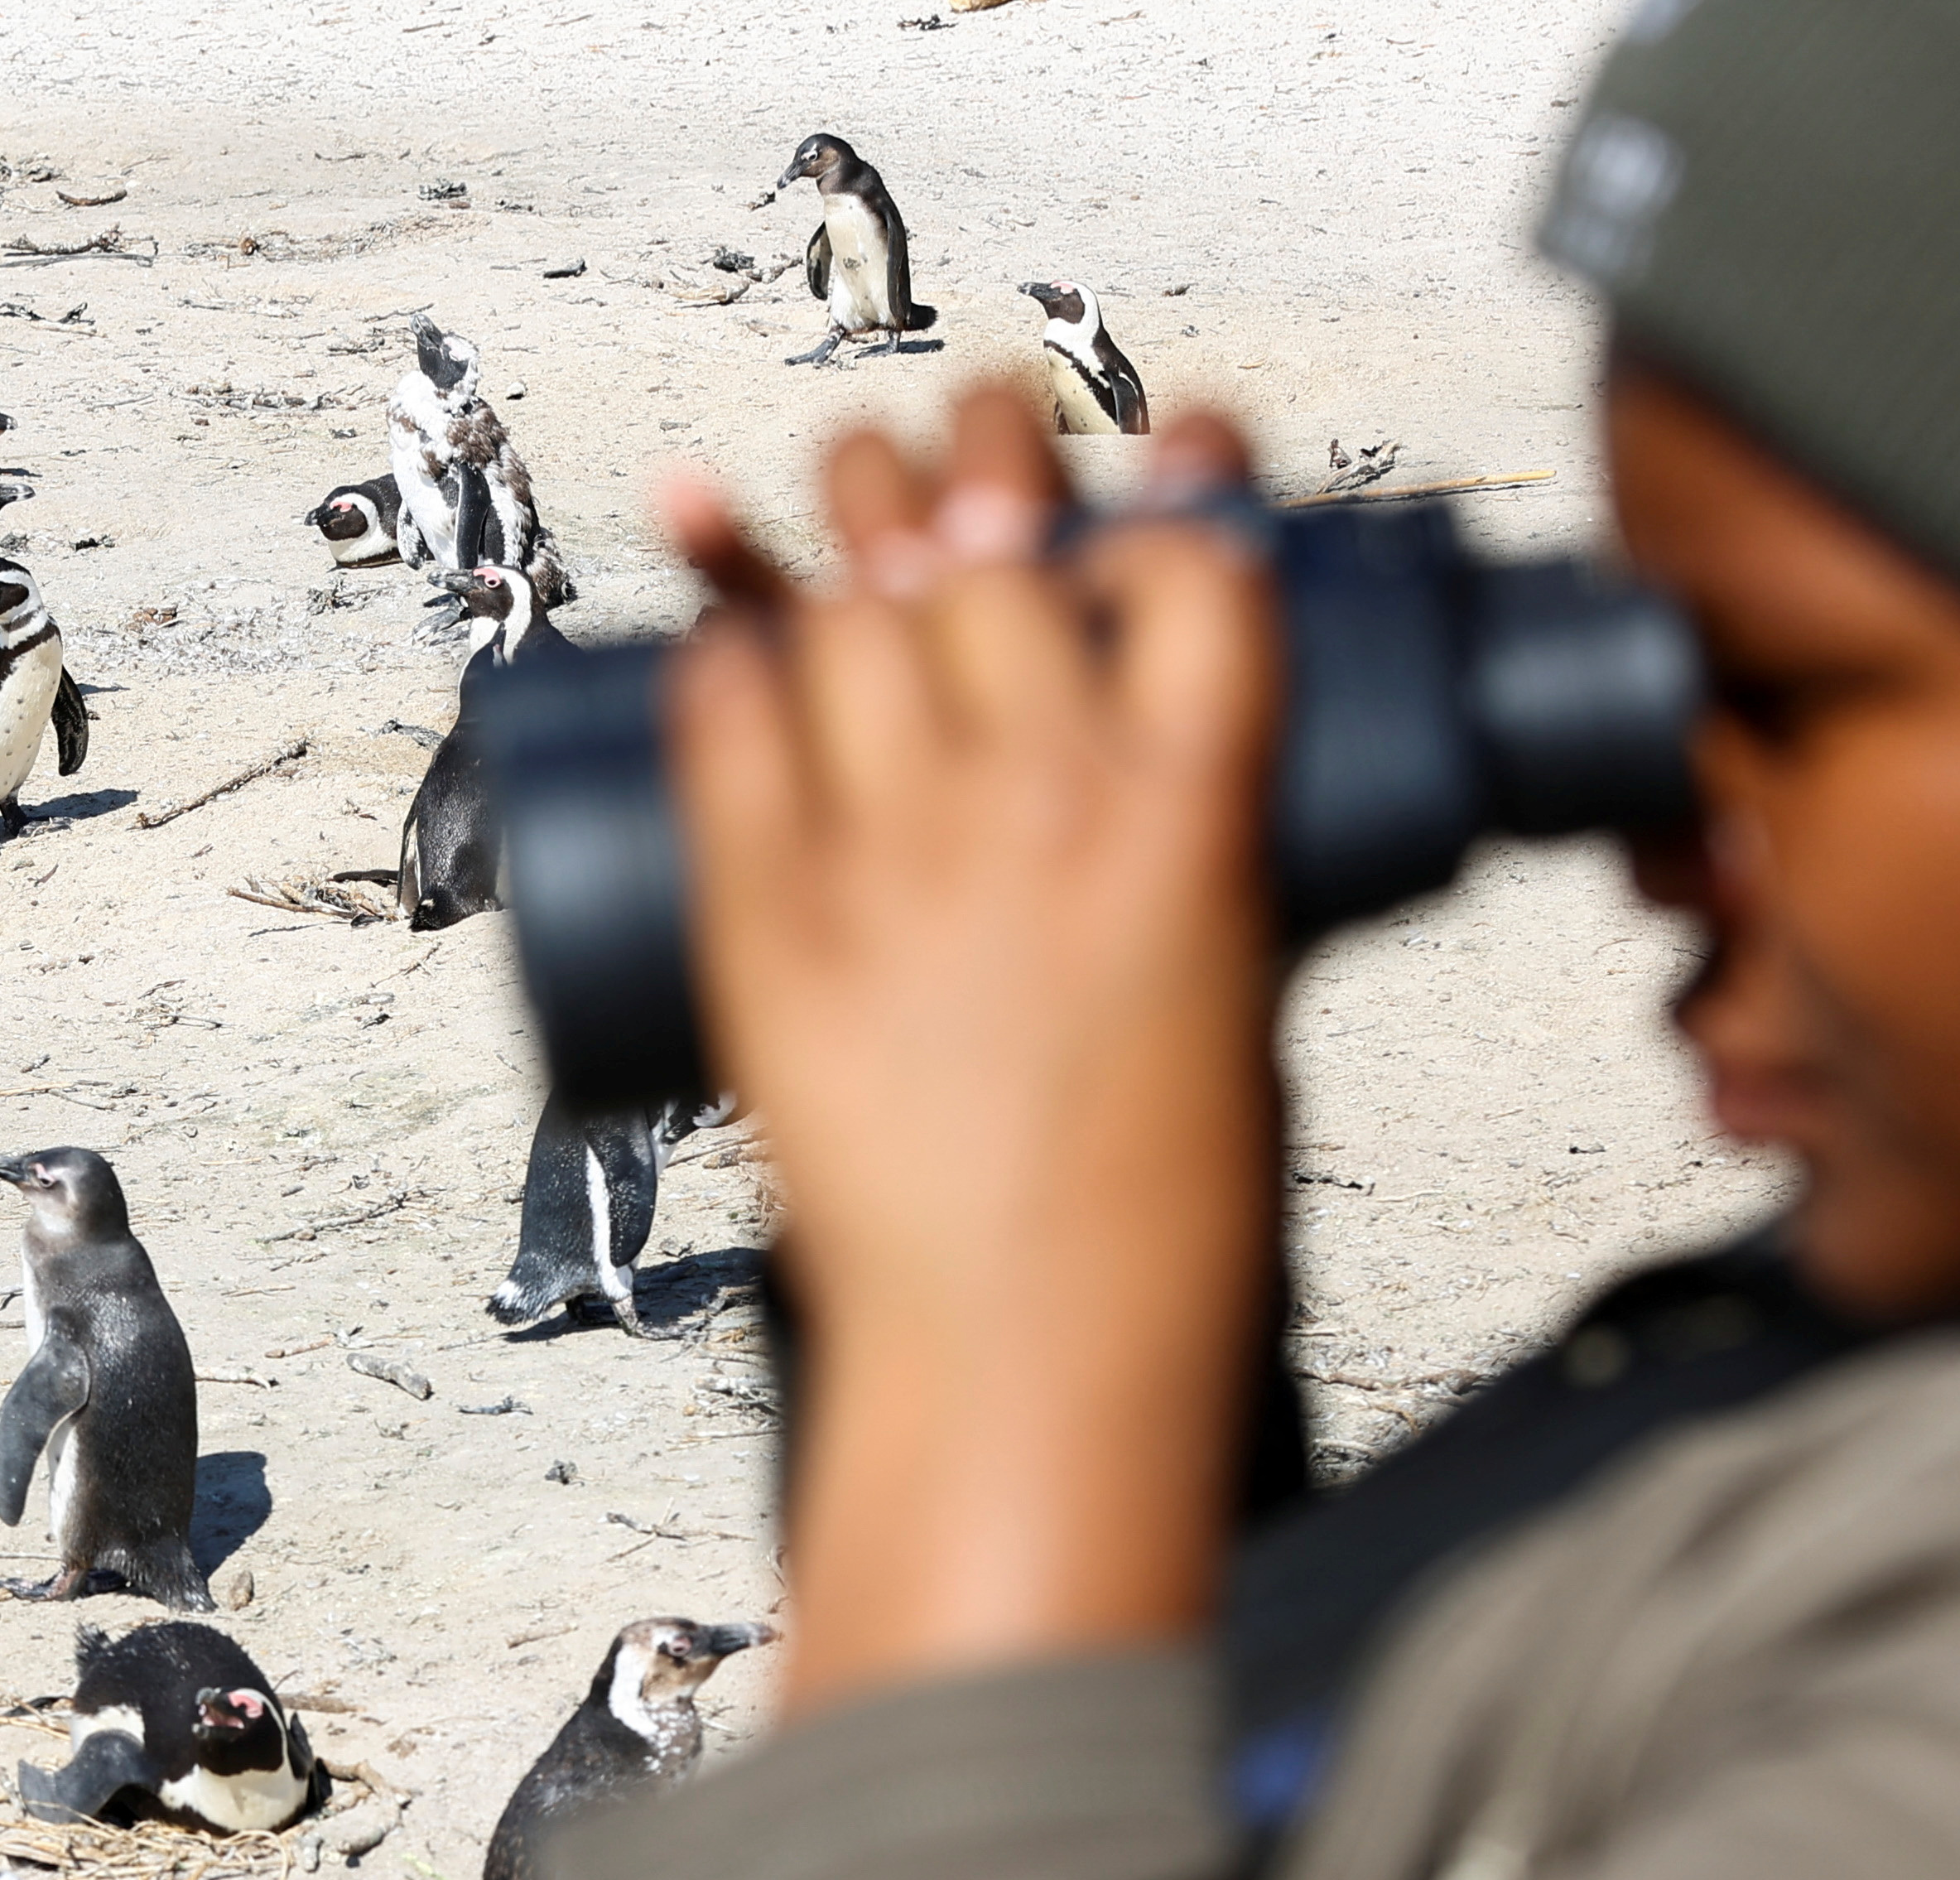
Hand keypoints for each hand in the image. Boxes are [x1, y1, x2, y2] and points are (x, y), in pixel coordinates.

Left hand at [663, 386, 1285, 1705]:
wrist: (1027, 1354)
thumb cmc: (1159, 1209)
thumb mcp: (1239, 985)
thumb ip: (1197, 854)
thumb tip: (1152, 754)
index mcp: (1195, 811)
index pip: (1189, 559)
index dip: (1161, 491)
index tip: (1139, 487)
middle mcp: (1041, 797)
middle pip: (996, 530)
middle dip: (978, 449)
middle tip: (965, 444)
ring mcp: (895, 849)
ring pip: (852, 595)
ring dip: (845, 511)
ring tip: (850, 488)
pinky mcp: (769, 916)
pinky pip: (724, 722)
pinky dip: (720, 646)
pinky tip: (723, 621)